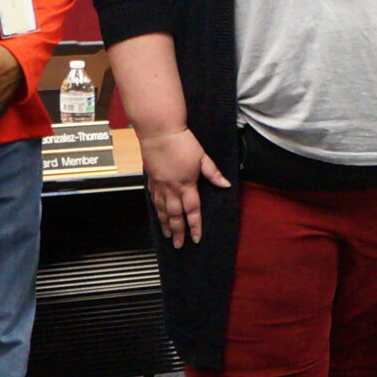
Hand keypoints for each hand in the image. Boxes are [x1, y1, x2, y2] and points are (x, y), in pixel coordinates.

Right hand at [140, 126, 228, 246]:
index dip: (195, 226)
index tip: (196, 238)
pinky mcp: (151, 179)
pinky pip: (154, 199)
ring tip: (167, 236)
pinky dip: (156, 210)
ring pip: (162, 210)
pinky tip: (158, 215)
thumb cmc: (182, 142)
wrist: (159, 131)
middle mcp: (172, 188)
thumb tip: (225, 184)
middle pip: (175, 215)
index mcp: (186, 184)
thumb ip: (213, 173)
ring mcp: (159, 185)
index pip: (192, 210)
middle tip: (179, 245)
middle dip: (178, 232)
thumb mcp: (202, 157)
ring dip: (165, 224)